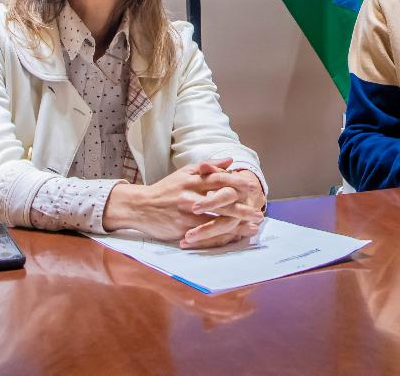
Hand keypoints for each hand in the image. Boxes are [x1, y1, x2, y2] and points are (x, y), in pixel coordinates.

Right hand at [103, 157, 264, 248]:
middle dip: (242, 208)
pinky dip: (220, 236)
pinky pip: (204, 234)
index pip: (219, 179)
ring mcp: (186, 213)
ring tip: (251, 227)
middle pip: (221, 201)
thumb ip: (208, 167)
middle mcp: (190, 195)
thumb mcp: (185, 173)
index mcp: (193, 180)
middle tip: (259, 212)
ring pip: (214, 220)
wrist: (140, 207)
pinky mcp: (181, 228)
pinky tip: (232, 238)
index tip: (253, 187)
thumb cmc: (165, 189)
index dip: (237, 183)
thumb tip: (230, 161)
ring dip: (235, 225)